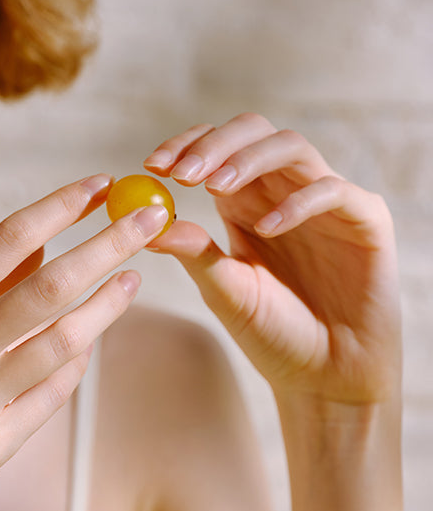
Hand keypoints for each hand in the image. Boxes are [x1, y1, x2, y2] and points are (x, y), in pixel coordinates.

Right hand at [0, 175, 167, 510]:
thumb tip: (44, 242)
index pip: (6, 239)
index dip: (61, 206)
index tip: (100, 184)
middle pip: (48, 284)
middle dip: (108, 244)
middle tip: (149, 217)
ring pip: (65, 338)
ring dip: (109, 301)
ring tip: (134, 276)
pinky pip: (55, 390)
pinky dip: (81, 358)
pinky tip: (96, 333)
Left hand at [143, 113, 401, 405]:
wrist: (324, 378)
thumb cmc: (271, 332)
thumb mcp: (222, 289)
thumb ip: (191, 252)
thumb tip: (147, 223)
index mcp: (244, 200)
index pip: (214, 147)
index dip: (185, 146)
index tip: (153, 165)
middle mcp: (282, 190)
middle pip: (251, 132)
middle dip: (213, 145)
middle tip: (182, 174)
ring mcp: (325, 200)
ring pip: (291, 146)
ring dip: (248, 160)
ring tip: (214, 190)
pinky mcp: (364, 220)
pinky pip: (334, 190)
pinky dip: (298, 202)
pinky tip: (266, 229)